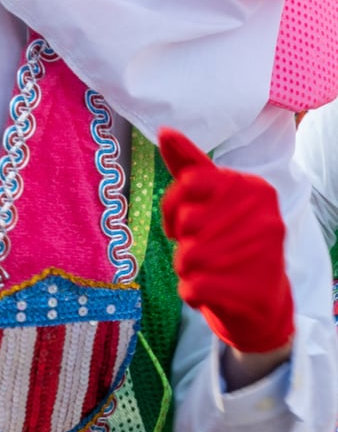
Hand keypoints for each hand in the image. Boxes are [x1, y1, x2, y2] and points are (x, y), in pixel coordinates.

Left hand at [159, 127, 294, 362]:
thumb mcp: (212, 199)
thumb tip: (165, 130)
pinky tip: (213, 291)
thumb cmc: (228, 242)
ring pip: (187, 257)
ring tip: (210, 270)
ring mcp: (261, 255)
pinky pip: (192, 288)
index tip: (182, 222)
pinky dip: (192, 292)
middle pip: (186, 222)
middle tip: (204, 249)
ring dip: (187, 268)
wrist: (261, 302)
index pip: (189, 183)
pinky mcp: (250, 290)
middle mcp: (265, 217)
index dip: (173, 207)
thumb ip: (190, 165)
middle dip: (183, 241)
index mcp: (255, 189)